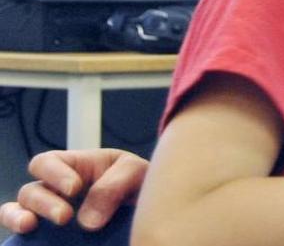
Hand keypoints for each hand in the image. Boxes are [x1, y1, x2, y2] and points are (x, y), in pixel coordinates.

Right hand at [0, 149, 148, 232]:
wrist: (148, 207)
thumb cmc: (138, 182)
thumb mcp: (134, 172)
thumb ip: (114, 186)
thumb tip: (87, 221)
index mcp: (74, 167)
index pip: (47, 163)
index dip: (53, 173)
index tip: (74, 188)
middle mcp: (56, 190)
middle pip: (30, 191)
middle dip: (44, 203)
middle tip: (64, 217)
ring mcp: (50, 215)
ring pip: (17, 212)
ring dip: (19, 218)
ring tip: (30, 227)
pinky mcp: (51, 236)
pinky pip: (27, 237)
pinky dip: (23, 238)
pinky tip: (33, 240)